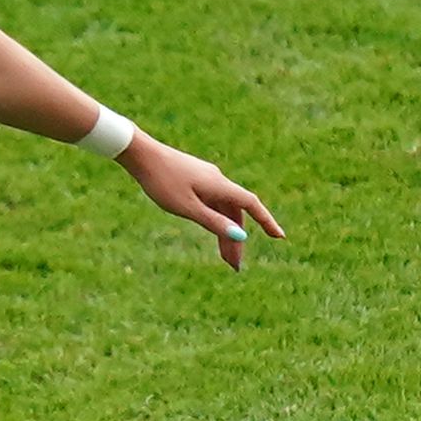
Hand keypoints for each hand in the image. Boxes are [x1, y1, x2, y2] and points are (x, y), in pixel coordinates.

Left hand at [120, 136, 284, 270]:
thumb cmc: (161, 181)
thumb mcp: (187, 207)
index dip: (266, 221)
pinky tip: (212, 230)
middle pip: (235, 213)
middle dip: (237, 240)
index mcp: (220, 186)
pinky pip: (212, 202)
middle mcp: (218, 181)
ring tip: (224, 258)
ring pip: (222, 209)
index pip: (251, 205)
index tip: (279, 237)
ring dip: (225, 231)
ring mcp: (206, 179)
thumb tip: (240, 236)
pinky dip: (215, 219)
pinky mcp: (194, 178)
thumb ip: (212, 221)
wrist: (140, 154)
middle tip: (235, 266)